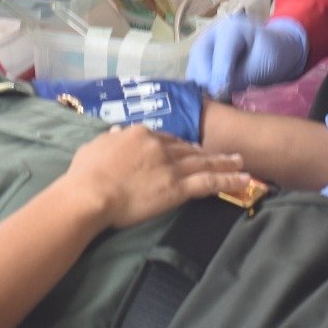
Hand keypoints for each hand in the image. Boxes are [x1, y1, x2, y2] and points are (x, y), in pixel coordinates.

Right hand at [64, 126, 248, 229]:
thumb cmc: (85, 174)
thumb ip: (110, 139)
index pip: (166, 138)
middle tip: (223, 153)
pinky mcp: (178, 187)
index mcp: (140, 134)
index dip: (179, 145)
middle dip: (207, 151)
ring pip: (204, 162)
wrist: (90, 194)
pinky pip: (209, 182)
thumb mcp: (94, 146)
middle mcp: (160, 146)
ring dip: (224, 162)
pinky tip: (242, 180)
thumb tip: (117, 132)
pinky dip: (228, 180)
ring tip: (240, 162)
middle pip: (189, 148)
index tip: (187, 149)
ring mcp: (171, 166)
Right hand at [186, 13, 308, 99]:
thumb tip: (218, 92)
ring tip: (216, 100)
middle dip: (208, 83)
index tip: (224, 97)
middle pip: (199, 60)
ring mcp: (202, 45)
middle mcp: (211, 34)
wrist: (273, 50)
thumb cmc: (272, 55)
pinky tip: (212, 97)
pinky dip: (200, 88)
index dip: (220, 79)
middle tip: (220, 100)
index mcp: (231, 29)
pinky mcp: (198, 59)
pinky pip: (193, 75)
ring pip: (192, 69)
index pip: (220, 56)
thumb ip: (242, 76)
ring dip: (202, 87)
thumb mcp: (264, 64)